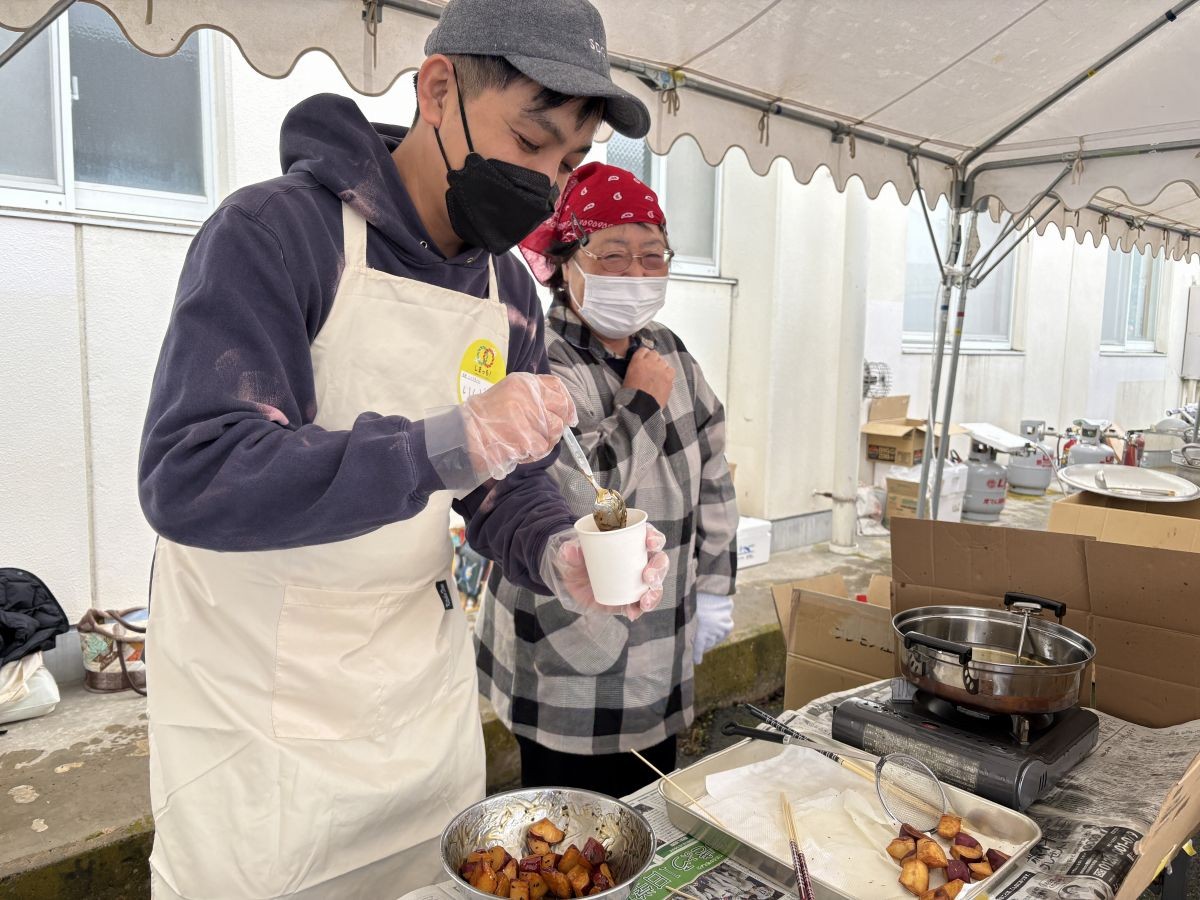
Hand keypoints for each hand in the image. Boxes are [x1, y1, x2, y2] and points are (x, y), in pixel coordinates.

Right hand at [460, 372, 575, 479]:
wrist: (464, 433)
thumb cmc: (486, 415)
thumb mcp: (508, 392)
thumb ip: (534, 395)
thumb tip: (563, 409)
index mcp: (525, 383)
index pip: (557, 387)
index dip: (567, 404)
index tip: (569, 416)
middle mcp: (529, 396)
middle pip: (561, 409)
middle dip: (559, 423)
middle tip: (547, 432)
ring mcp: (529, 417)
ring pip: (554, 431)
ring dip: (545, 440)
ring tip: (528, 442)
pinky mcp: (526, 438)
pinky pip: (542, 448)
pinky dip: (534, 453)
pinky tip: (521, 451)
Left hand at [540, 526, 668, 619]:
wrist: (570, 581)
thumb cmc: (574, 560)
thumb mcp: (568, 554)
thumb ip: (568, 552)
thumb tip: (571, 551)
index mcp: (629, 541)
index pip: (649, 535)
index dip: (655, 538)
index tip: (650, 543)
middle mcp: (638, 560)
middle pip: (659, 560)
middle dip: (659, 568)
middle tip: (648, 576)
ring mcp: (637, 580)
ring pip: (656, 584)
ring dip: (655, 593)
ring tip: (645, 602)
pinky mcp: (631, 598)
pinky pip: (641, 604)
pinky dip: (639, 609)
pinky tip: (632, 613)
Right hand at [624, 348, 674, 408]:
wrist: (640, 407)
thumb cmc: (630, 396)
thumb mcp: (627, 378)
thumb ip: (635, 369)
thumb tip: (640, 369)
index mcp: (637, 362)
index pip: (643, 350)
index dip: (644, 355)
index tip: (644, 360)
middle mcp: (650, 362)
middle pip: (654, 354)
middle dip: (653, 360)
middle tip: (651, 369)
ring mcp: (660, 369)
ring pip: (663, 361)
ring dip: (660, 366)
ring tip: (658, 376)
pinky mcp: (669, 377)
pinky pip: (671, 369)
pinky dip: (668, 373)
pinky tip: (664, 379)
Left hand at [693, 593, 734, 664]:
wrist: (712, 591)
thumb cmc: (696, 601)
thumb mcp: (687, 614)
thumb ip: (687, 627)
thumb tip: (686, 636)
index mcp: (701, 633)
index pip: (698, 648)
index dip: (696, 656)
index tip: (696, 662)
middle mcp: (713, 635)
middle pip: (708, 644)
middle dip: (703, 642)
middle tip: (697, 636)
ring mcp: (722, 631)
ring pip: (716, 639)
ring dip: (712, 635)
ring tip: (706, 626)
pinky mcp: (729, 625)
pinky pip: (724, 631)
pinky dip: (720, 629)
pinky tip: (716, 624)